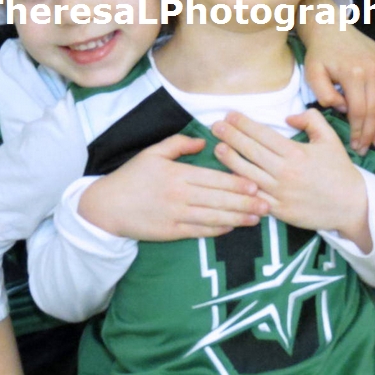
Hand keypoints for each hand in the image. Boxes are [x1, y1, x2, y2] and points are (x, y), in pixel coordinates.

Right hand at [78, 134, 268, 240]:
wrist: (107, 207)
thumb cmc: (131, 177)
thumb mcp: (152, 153)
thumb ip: (178, 144)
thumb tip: (204, 142)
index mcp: (177, 174)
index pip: (213, 179)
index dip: (236, 183)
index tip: (256, 184)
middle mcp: (179, 196)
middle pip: (218, 199)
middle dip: (245, 202)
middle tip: (267, 203)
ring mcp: (176, 216)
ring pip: (213, 217)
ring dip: (238, 218)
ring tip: (258, 217)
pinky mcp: (171, 232)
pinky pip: (199, 232)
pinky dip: (218, 230)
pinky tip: (233, 227)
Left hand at [211, 110, 371, 251]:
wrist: (352, 206)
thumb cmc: (340, 171)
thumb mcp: (330, 139)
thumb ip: (311, 120)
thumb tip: (288, 117)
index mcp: (296, 153)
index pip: (262, 135)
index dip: (244, 123)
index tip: (230, 115)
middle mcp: (285, 172)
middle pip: (250, 151)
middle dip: (230, 136)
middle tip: (215, 126)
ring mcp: (280, 193)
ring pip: (247, 173)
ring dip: (229, 159)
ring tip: (217, 148)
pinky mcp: (278, 210)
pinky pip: (253, 197)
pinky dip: (239, 187)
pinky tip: (228, 178)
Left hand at [301, 19, 374, 154]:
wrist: (331, 26)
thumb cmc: (319, 53)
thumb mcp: (313, 73)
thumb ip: (325, 94)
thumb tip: (343, 108)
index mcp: (354, 73)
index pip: (360, 110)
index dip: (359, 131)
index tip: (354, 145)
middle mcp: (374, 69)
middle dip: (372, 133)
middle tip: (366, 148)